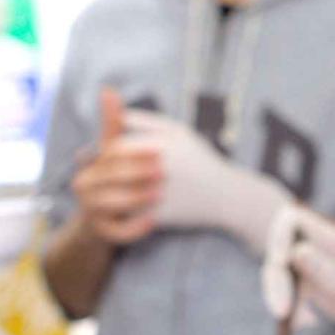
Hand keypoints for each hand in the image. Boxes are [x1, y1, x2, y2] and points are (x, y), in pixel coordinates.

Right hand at [72, 88, 162, 244]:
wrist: (107, 221)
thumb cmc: (117, 181)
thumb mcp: (117, 152)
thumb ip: (114, 124)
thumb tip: (108, 90)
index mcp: (91, 163)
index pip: (110, 153)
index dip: (134, 151)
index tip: (159, 150)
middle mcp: (85, 184)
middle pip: (109, 176)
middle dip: (136, 172)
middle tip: (163, 172)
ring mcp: (90, 210)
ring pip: (110, 203)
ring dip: (135, 197)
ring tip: (159, 194)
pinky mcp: (101, 232)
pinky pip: (116, 232)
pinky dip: (134, 228)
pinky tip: (153, 221)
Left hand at [124, 108, 290, 251]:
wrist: (226, 197)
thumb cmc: (201, 161)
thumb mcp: (179, 132)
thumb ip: (146, 120)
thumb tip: (118, 117)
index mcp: (158, 147)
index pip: (114, 147)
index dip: (107, 150)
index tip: (109, 154)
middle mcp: (155, 170)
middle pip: (113, 170)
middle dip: (108, 171)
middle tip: (110, 174)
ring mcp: (155, 195)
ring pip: (117, 193)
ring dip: (114, 191)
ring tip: (119, 189)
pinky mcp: (158, 216)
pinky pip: (130, 213)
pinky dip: (126, 209)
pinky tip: (131, 206)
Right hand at [262, 207, 334, 334]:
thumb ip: (322, 267)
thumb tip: (296, 251)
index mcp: (322, 233)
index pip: (289, 221)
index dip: (278, 240)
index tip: (281, 264)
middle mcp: (307, 243)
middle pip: (277, 254)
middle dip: (276, 284)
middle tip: (282, 313)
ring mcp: (301, 262)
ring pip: (276, 278)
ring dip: (284, 302)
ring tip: (308, 323)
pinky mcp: (298, 281)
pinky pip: (282, 295)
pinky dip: (290, 312)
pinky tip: (310, 323)